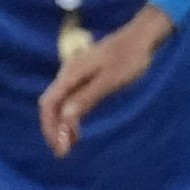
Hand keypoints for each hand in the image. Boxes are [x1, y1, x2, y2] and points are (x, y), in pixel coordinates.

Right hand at [37, 4, 170, 155]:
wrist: (141, 37)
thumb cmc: (129, 59)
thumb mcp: (110, 81)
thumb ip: (87, 98)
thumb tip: (65, 117)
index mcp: (71, 74)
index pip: (48, 104)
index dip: (50, 127)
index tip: (59, 148)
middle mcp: (68, 74)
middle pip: (51, 105)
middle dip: (53, 129)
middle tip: (63, 152)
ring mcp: (75, 74)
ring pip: (60, 103)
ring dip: (61, 124)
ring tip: (70, 145)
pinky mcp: (84, 76)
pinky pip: (70, 99)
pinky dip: (70, 116)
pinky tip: (77, 128)